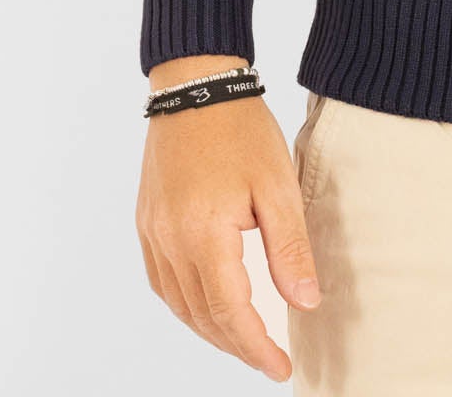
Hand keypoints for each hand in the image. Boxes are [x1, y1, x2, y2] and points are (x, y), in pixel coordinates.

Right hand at [136, 85, 320, 382]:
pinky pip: (162, 281)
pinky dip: (186, 304)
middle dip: (236, 345)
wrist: (196, 85)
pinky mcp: (147, 221)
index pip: (230, 313)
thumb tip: (305, 302)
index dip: (256, 347)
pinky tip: (206, 305)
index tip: (280, 367)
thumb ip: (289, 249)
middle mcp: (170, 241)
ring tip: (243, 340)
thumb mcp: (277, 186)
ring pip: (179, 304)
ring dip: (210, 329)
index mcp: (204, 234)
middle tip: (267, 359)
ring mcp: (153, 232)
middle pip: (201, 316)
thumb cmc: (241, 128)